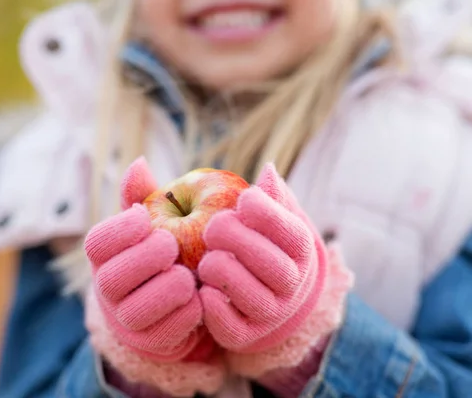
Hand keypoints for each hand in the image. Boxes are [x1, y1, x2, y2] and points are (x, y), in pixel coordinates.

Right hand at [85, 157, 202, 360]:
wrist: (164, 302)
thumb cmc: (156, 251)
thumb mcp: (149, 224)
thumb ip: (142, 196)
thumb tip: (139, 163)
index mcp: (103, 256)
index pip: (97, 243)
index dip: (120, 229)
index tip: (147, 216)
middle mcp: (107, 289)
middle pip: (113, 277)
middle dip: (145, 258)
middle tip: (171, 244)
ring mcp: (126, 319)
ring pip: (137, 309)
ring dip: (166, 289)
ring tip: (186, 274)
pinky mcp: (150, 341)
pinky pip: (166, 332)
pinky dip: (186, 313)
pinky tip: (199, 296)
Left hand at [198, 164, 327, 352]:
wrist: (272, 296)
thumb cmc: (267, 244)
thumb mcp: (276, 218)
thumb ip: (272, 195)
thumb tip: (268, 171)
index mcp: (302, 250)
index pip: (287, 229)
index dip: (260, 210)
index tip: (241, 200)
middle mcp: (293, 284)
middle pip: (265, 260)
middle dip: (231, 236)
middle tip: (212, 227)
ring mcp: (271, 313)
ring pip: (244, 291)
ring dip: (216, 268)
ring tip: (207, 258)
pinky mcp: (246, 335)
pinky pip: (227, 323)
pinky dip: (210, 303)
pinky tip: (204, 286)